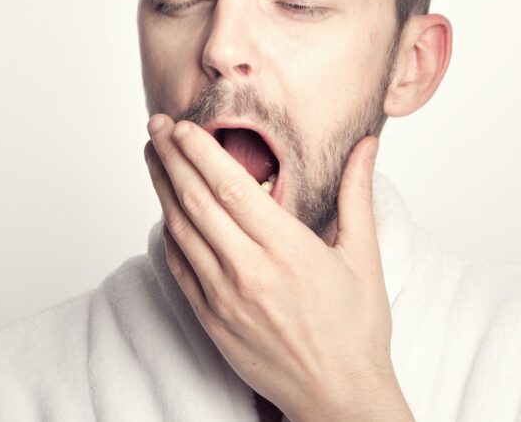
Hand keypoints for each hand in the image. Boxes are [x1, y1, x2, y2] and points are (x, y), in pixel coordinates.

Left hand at [144, 115, 413, 421]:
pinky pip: (179, 268)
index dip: (200, 152)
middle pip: (196, 201)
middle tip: (157, 126)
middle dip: (172, 158)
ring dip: (163, 189)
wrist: (338, 396)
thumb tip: (367, 145)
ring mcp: (225, 298)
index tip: (184, 125)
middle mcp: (250, 272)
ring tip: (153, 156)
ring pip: (181, 231)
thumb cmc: (356, 330)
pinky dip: (168, 234)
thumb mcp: (364, 257)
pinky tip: (165, 211)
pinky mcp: (211, 321)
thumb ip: (357, 194)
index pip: (230, 187)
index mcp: (288, 250)